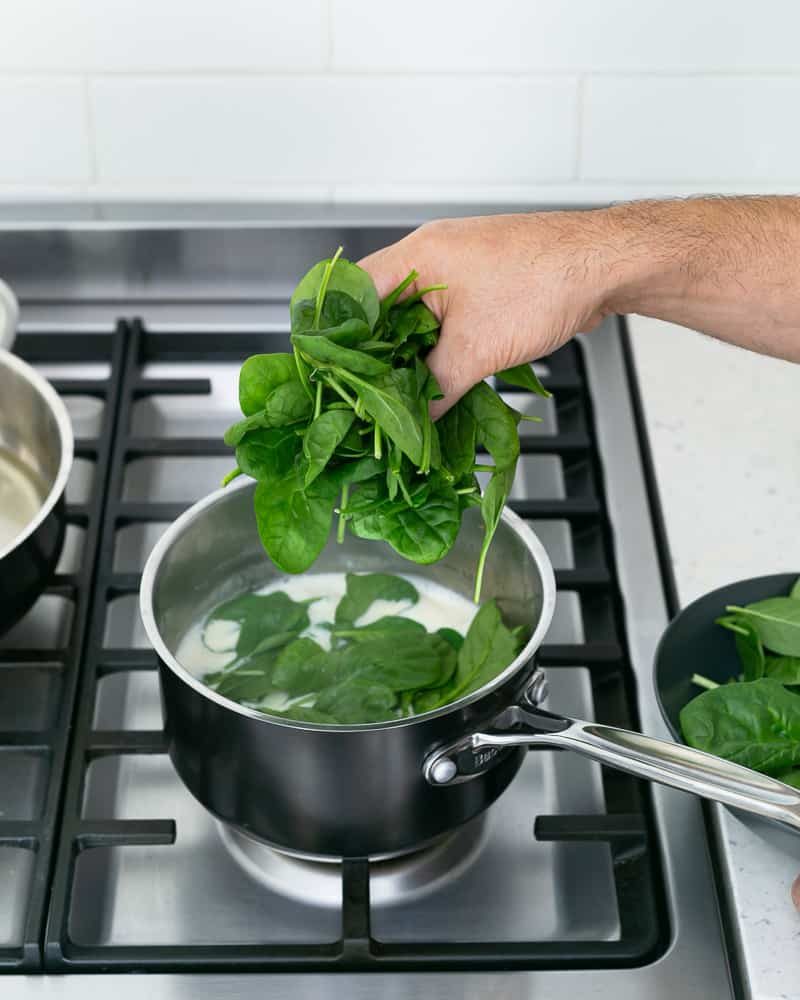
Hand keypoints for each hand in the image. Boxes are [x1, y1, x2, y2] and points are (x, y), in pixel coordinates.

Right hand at [359, 212, 615, 413]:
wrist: (606, 264)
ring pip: (417, 316)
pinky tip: (441, 378)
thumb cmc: (545, 284)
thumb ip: (436, 387)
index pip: (353, 292)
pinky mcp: (484, 283)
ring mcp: (460, 267)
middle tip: (371, 391)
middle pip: (383, 308)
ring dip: (412, 352)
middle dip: (378, 352)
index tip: (337, 371)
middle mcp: (433, 255)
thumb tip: (417, 417)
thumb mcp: (477, 348)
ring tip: (404, 391)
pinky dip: (440, 347)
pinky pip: (447, 318)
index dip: (340, 334)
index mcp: (418, 255)